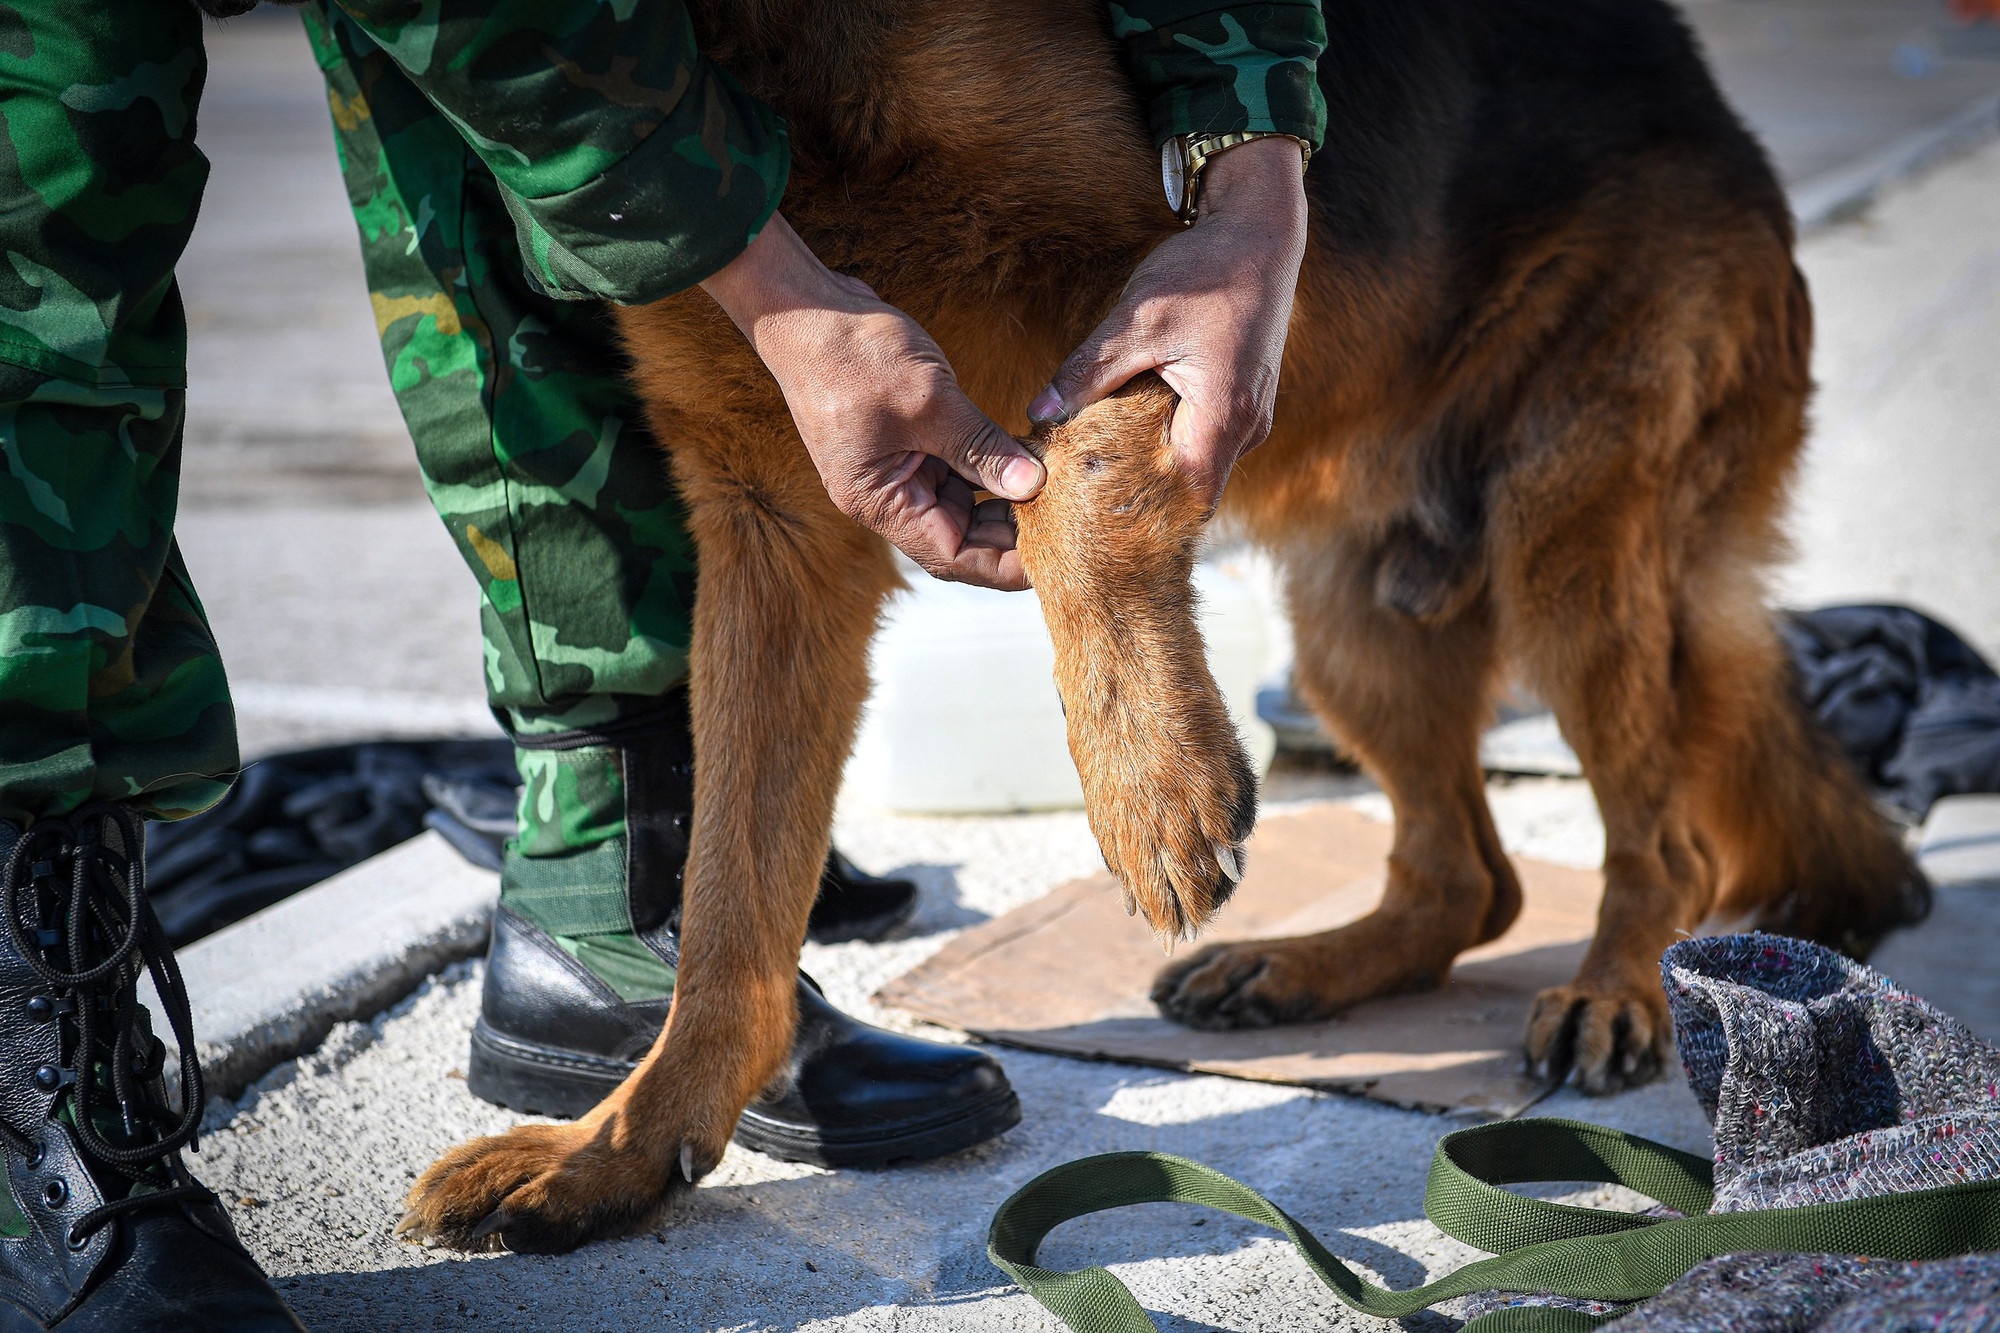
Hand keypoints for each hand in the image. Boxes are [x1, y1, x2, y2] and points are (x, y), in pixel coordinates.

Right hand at [701, 215, 1044, 589]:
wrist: (803, 310)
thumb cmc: (853, 355)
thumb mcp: (930, 401)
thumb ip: (982, 447)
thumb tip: (1033, 485)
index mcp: (879, 503)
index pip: (953, 557)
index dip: (1004, 565)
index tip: (1054, 558)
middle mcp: (884, 498)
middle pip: (958, 538)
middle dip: (1010, 534)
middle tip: (1067, 521)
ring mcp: (892, 470)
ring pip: (959, 506)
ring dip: (1002, 499)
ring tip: (1054, 488)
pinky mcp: (902, 443)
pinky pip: (952, 472)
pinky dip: (986, 467)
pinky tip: (1024, 456)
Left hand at [1028, 135, 1308, 508]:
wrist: (1260, 233)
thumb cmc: (1205, 270)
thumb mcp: (1137, 318)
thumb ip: (1088, 370)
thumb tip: (1037, 413)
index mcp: (1226, 414)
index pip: (1187, 498)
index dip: (1143, 515)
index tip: (1095, 521)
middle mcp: (1248, 427)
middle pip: (1190, 490)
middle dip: (1139, 499)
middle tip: (1082, 503)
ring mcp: (1251, 417)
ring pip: (1197, 467)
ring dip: (1152, 470)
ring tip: (1095, 471)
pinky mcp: (1243, 404)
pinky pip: (1204, 442)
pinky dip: (1167, 445)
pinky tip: (1125, 437)